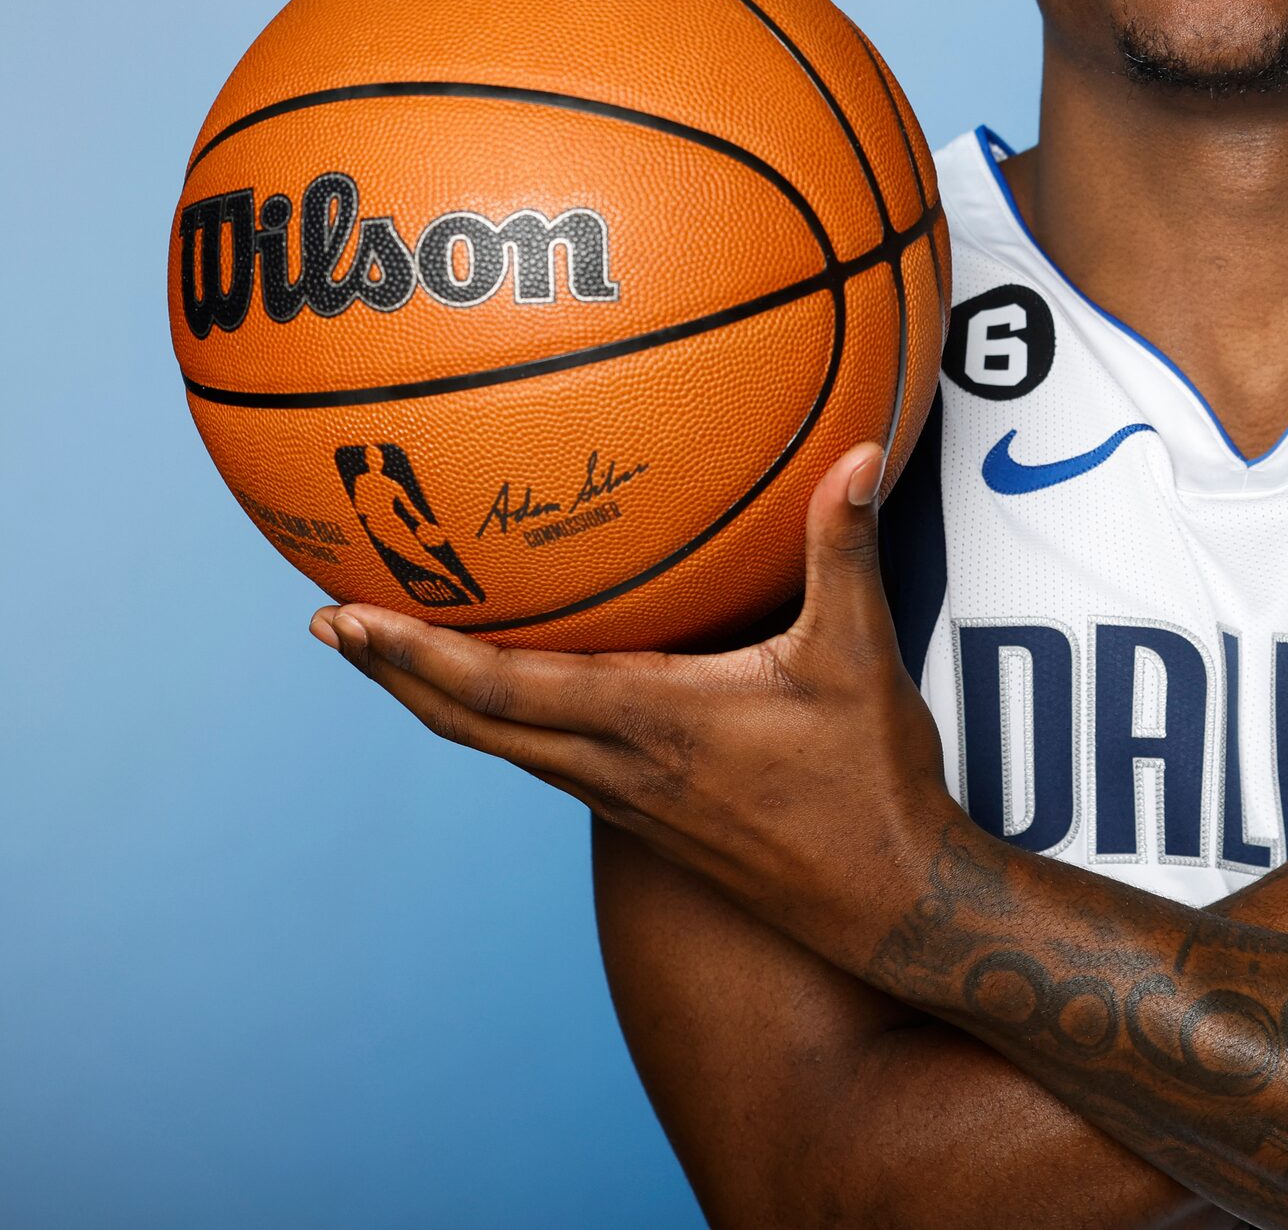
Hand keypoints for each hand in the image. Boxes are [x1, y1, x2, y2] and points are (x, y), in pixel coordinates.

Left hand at [309, 443, 945, 966]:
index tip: (345, 617)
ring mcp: (626, 798)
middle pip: (470, 721)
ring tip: (390, 653)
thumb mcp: (862, 657)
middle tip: (330, 623)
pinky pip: (545, 758)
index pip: (500, 687)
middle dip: (393, 673)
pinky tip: (511, 694)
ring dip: (435, 699)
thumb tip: (854, 454)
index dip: (413, 653)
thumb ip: (844, 550)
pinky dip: (499, 718)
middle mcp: (616, 766)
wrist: (887, 903)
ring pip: (501, 745)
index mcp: (649, 723)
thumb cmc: (870, 787)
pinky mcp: (647, 815)